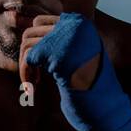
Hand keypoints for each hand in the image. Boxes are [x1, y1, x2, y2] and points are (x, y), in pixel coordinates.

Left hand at [21, 12, 130, 130]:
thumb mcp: (76, 56)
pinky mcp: (57, 54)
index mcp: (81, 24)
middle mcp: (74, 26)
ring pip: (27, 44)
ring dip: (24, 67)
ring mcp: (66, 38)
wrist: (106, 108)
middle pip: (31, 32)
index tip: (40, 66)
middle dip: (27, 56)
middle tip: (34, 77)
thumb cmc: (90, 87)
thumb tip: (26, 25)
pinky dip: (25, 74)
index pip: (41, 23)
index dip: (34, 46)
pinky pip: (28, 58)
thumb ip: (57, 41)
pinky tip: (32, 88)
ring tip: (32, 83)